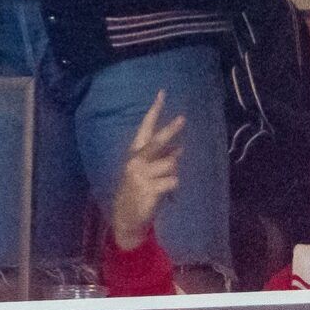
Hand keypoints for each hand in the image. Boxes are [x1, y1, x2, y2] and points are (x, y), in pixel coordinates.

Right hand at [111, 91, 184, 251]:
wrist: (127, 216)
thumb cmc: (139, 189)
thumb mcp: (147, 171)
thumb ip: (161, 158)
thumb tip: (180, 148)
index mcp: (135, 153)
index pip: (145, 127)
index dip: (154, 110)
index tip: (162, 93)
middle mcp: (136, 160)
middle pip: (158, 141)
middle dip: (170, 130)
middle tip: (183, 118)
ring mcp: (141, 174)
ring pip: (171, 164)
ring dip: (172, 173)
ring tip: (162, 182)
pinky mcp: (149, 188)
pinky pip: (173, 181)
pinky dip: (173, 186)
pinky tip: (164, 192)